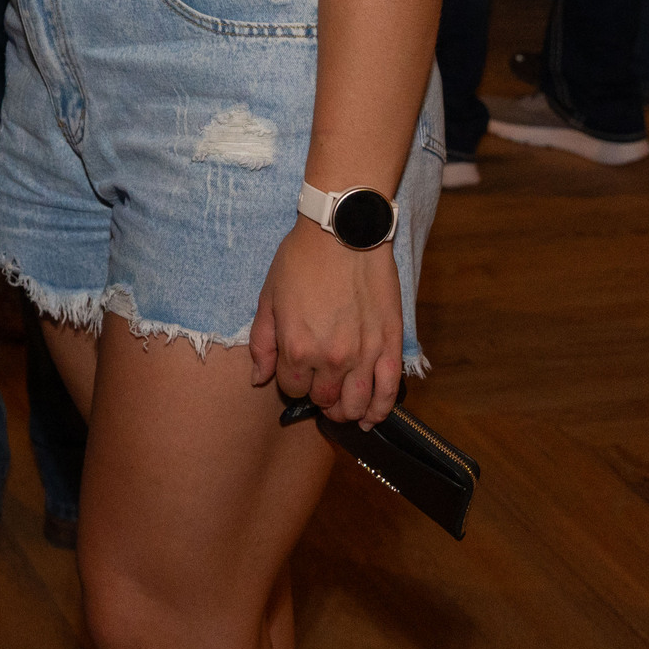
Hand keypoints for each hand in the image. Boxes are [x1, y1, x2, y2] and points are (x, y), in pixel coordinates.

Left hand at [251, 219, 403, 426]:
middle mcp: (331, 359)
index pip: (292, 388)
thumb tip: (258, 378)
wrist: (343, 232)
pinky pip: (388, 391)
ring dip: (347, 411)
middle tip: (318, 383)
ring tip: (343, 407)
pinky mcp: (390, 346)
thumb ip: (263, 343)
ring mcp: (364, 355)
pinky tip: (371, 417)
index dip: (291, 381)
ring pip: (356, 403)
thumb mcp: (269, 298)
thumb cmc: (302, 260)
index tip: (295, 368)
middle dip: (317, 395)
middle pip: (324, 398)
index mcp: (297, 348)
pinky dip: (380, 410)